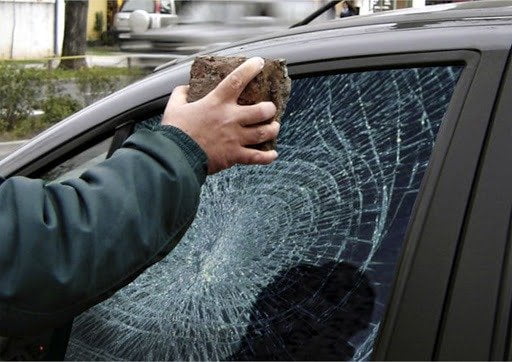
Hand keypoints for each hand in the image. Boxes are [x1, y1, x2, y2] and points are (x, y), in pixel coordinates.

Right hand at [161, 57, 278, 173]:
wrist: (175, 156)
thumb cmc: (175, 131)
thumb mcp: (174, 106)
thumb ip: (181, 94)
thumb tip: (185, 89)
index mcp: (216, 103)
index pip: (237, 79)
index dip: (250, 69)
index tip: (258, 63)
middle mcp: (230, 118)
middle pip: (262, 110)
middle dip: (270, 109)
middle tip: (270, 109)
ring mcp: (235, 138)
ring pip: (264, 132)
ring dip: (273, 129)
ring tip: (274, 127)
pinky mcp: (234, 155)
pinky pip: (257, 157)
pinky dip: (267, 156)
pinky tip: (272, 154)